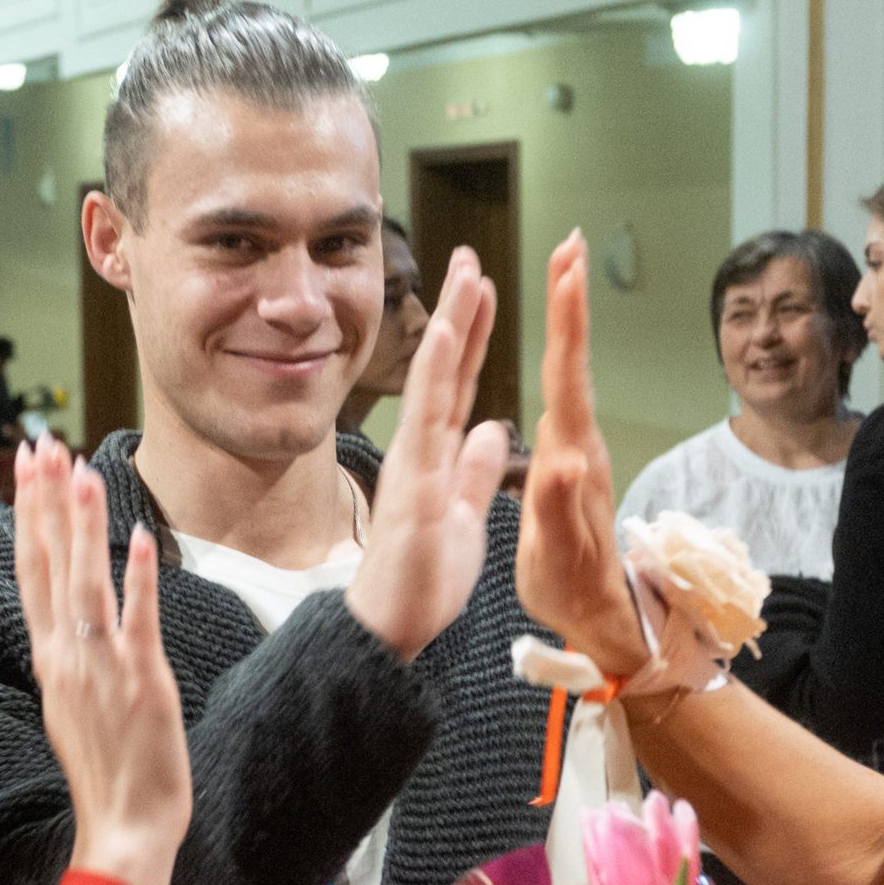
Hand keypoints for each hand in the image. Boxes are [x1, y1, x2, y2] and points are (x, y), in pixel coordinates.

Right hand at [14, 437, 190, 884]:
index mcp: (48, 658)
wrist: (124, 830)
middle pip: (48, 564)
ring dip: (82, 526)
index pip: (30, 570)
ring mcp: (102, 669)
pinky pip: (138, 623)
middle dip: (43, 500)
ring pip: (85, 584)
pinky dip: (136, 580)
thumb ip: (68, 655)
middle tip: (40, 443)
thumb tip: (61, 618)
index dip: (27, 513)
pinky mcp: (143, 684)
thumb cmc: (107, 771)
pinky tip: (137, 538)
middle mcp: (66, 657)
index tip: (26, 465)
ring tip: (80, 472)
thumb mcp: (72, 704)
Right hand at [345, 247, 511, 662]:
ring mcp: (414, 464)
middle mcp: (420, 449)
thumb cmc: (421, 580)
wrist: (391, 629)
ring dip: (449, 326)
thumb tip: (492, 429)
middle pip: (442, 368)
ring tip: (464, 276)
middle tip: (469, 255)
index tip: (483, 286)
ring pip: (432, 382)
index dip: (472, 334)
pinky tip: (447, 337)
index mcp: (436, 456)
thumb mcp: (464, 518)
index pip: (458, 383)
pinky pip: (427, 422)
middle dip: (458, 310)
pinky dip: (436, 376)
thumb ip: (475, 473)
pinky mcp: (414, 486)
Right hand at [517, 231, 649, 678]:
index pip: (568, 377)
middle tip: (570, 245)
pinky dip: (562, 360)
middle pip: (574, 362)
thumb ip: (561, 507)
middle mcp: (581, 447)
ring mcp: (580, 454)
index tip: (567, 268)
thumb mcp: (560, 557)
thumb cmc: (573, 591)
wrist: (603, 619)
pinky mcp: (574, 464)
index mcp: (572, 460)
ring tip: (564, 274)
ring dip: (569, 323)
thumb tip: (564, 460)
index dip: (566, 321)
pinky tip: (556, 348)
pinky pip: (565, 396)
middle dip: (571, 302)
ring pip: (572, 375)